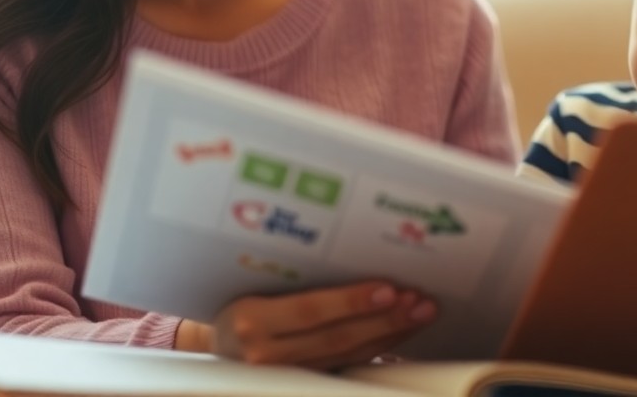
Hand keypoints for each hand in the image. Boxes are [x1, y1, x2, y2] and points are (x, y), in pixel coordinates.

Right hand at [179, 281, 436, 369]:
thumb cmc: (238, 303)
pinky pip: (348, 364)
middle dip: (384, 319)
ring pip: (348, 354)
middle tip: (418, 300)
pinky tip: (400, 331)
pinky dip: (378, 347)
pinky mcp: (302, 382)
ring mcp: (284, 374)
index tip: (389, 289)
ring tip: (419, 312)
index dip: (352, 302)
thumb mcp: (251, 284)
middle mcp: (265, 353)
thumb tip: (352, 255)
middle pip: (336, 337)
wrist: (216, 346)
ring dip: (389, 333)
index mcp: (251, 320)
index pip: (310, 311)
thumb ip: (294, 281)